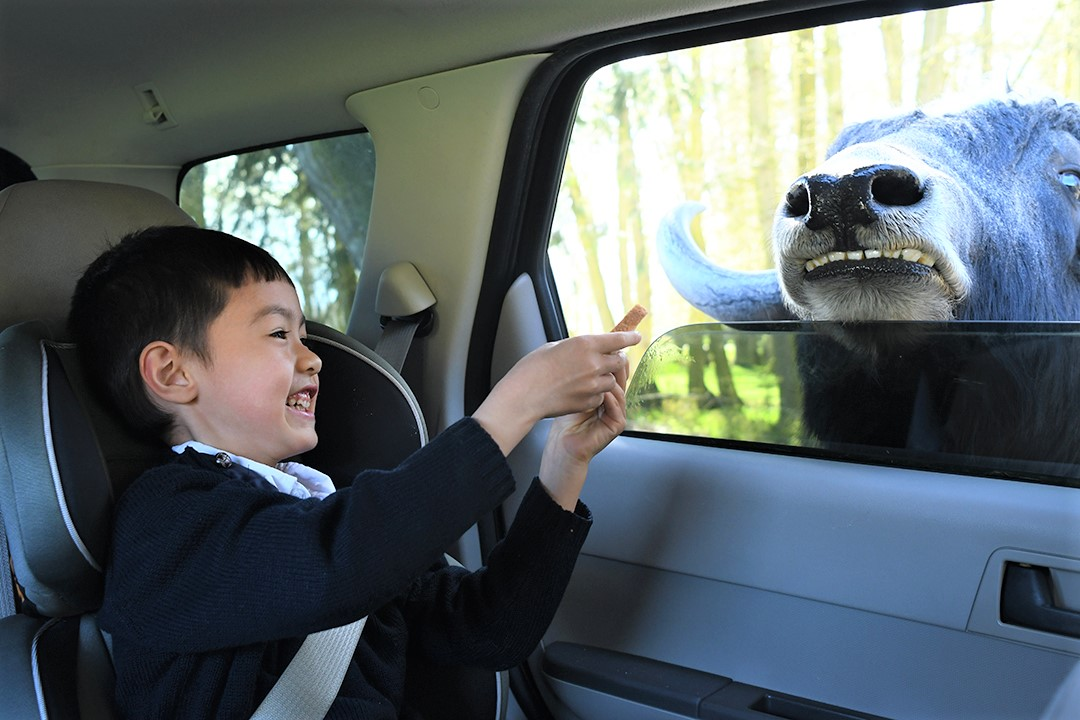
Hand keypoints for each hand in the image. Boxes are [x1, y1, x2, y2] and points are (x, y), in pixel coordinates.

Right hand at [472, 331, 639, 456]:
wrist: (525, 394)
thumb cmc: (533, 368)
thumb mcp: (556, 347)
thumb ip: (577, 348)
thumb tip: (588, 350)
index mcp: (585, 344)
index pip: (618, 339)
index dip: (630, 337)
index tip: (636, 337)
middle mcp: (594, 363)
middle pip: (619, 361)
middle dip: (616, 360)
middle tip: (609, 360)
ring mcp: (593, 384)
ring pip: (610, 380)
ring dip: (603, 378)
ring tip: (586, 378)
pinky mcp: (589, 400)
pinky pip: (600, 396)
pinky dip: (595, 393)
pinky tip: (579, 391)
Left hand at [538, 347, 629, 509]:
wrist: (561, 443)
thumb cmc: (561, 415)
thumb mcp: (571, 387)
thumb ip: (578, 370)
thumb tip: (579, 344)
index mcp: (604, 388)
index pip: (612, 368)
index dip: (610, 355)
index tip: (606, 342)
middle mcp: (613, 399)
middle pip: (620, 376)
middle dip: (614, 363)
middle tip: (609, 353)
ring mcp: (616, 412)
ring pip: (620, 390)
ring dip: (611, 380)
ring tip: (603, 371)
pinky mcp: (616, 425)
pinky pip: (617, 407)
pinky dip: (610, 398)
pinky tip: (603, 392)